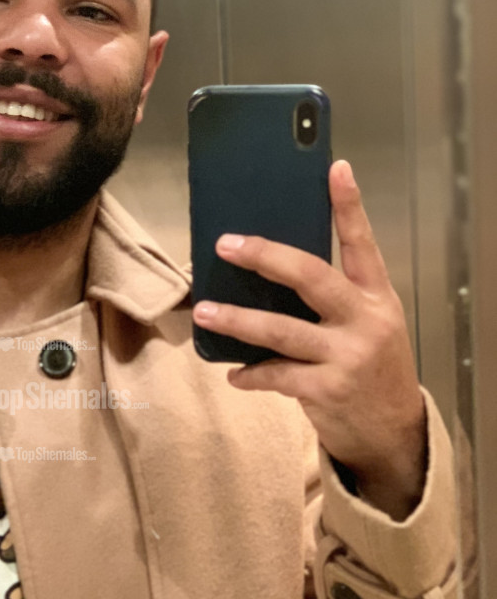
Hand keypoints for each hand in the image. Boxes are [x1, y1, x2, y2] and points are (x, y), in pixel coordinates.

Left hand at [192, 160, 425, 519]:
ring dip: (238, 320)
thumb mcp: (367, 325)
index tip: (334, 168)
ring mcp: (346, 355)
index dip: (349, 205)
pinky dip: (251, 373)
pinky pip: (276, 375)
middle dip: (265, 256)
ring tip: (206, 311)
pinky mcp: (327, 389)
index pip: (363, 243)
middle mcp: (364, 320)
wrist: (392, 430)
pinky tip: (234, 373)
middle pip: (311, 276)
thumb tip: (271, 269)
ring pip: (281, 330)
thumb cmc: (370, 368)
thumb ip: (334, 299)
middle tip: (227, 244)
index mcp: (376, 297)